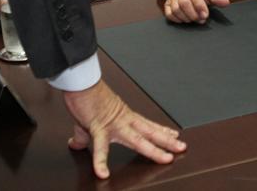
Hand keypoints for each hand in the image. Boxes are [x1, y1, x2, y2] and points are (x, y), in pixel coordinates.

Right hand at [63, 79, 185, 178]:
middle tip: (181, 147)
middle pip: (150, 133)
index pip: (147, 125)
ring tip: (165, 158)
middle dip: (166, 141)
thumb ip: (83, 136)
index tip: (174, 135)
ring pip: (138, 139)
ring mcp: (114, 125)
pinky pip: (100, 147)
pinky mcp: (98, 128)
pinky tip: (103, 172)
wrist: (79, 84)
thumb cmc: (86, 97)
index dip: (161, 131)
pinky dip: (100, 161)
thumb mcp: (87, 120)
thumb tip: (75, 144)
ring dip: (153, 149)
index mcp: (124, 116)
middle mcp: (123, 121)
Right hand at [164, 0, 229, 23]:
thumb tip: (225, 2)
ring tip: (193, 19)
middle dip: (193, 14)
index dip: (200, 6)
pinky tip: (184, 20)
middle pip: (184, 3)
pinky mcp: (168, 2)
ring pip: (176, 9)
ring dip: (185, 17)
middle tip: (201, 20)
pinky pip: (168, 12)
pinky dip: (176, 19)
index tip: (205, 15)